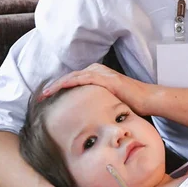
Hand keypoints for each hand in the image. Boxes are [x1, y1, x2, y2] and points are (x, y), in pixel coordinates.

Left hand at [40, 63, 155, 116]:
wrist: (147, 100)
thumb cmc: (131, 103)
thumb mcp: (109, 102)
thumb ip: (97, 102)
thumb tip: (87, 115)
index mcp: (97, 75)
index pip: (73, 80)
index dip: (59, 88)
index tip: (46, 98)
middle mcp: (97, 71)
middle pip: (70, 77)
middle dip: (54, 87)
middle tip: (40, 97)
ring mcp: (102, 73)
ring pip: (73, 77)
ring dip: (57, 85)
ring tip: (45, 94)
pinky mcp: (106, 79)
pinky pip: (83, 78)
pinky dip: (70, 82)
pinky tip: (59, 88)